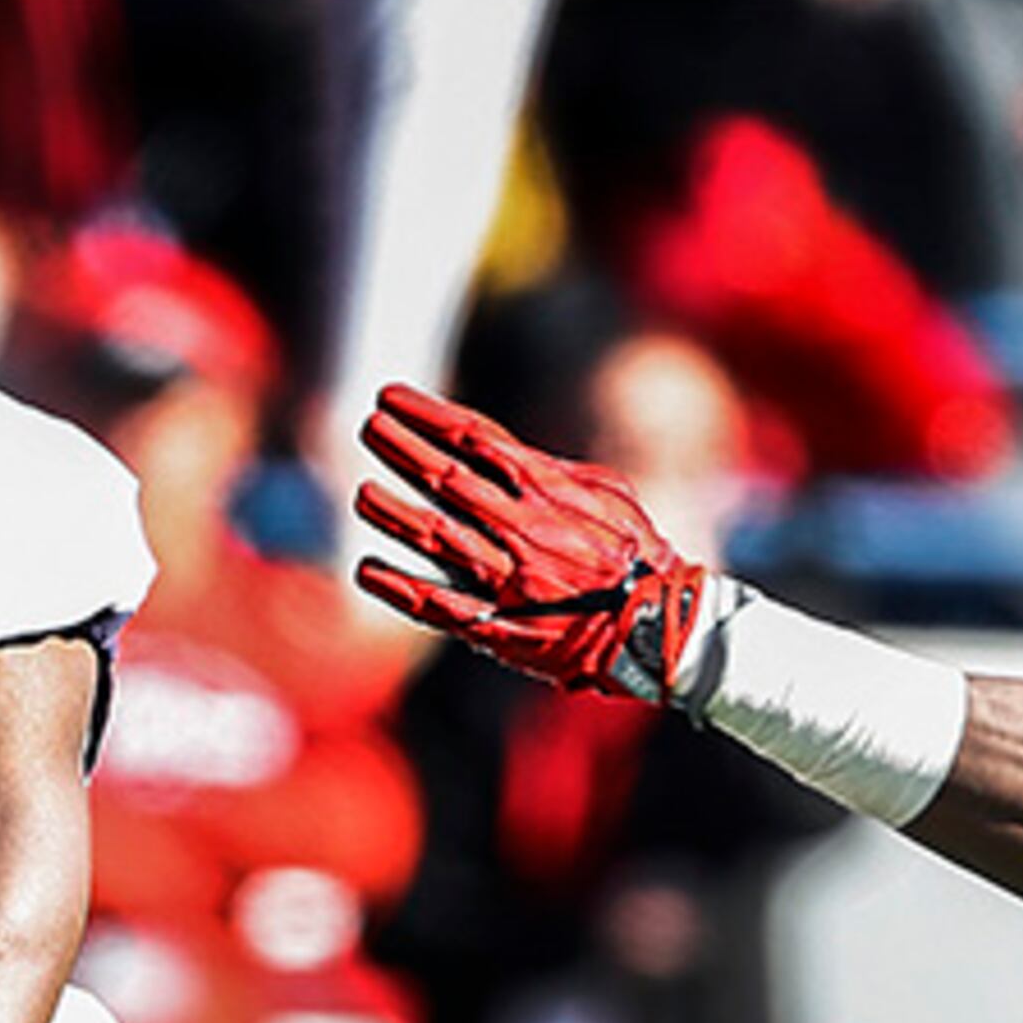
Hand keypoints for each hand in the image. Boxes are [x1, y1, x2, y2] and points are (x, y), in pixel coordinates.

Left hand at [351, 384, 718, 705]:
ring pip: (434, 536)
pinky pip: (439, 605)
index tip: (389, 397)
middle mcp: (521, 528)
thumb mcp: (608, 491)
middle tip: (368, 427)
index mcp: (547, 488)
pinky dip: (399, 588)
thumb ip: (554, 469)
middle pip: (446, 478)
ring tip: (361, 493)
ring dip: (392, 512)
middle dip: (401, 449)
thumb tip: (507, 451)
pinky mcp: (500, 626)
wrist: (661, 626)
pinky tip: (368, 571)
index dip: (426, 414)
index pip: (474, 437)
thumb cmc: (639, 555)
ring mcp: (507, 579)